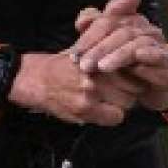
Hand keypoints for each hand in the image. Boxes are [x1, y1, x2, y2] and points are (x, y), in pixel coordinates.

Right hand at [6, 51, 140, 125]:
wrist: (34, 78)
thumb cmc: (60, 64)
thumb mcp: (83, 50)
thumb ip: (105, 54)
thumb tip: (132, 60)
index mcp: (100, 55)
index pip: (134, 67)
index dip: (134, 74)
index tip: (130, 77)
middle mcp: (98, 71)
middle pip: (133, 86)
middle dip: (131, 90)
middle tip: (122, 91)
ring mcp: (92, 90)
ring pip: (127, 103)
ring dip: (122, 104)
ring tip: (111, 101)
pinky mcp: (84, 108)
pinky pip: (114, 117)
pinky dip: (112, 116)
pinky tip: (103, 111)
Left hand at [69, 0, 164, 73]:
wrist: (159, 86)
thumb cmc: (128, 65)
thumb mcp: (109, 49)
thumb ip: (95, 30)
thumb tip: (81, 22)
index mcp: (131, 21)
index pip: (108, 20)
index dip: (90, 35)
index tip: (74, 53)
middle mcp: (146, 30)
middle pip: (122, 32)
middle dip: (101, 48)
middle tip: (84, 64)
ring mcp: (159, 46)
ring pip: (138, 44)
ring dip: (119, 56)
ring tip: (102, 67)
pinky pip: (160, 59)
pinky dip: (148, 59)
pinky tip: (136, 65)